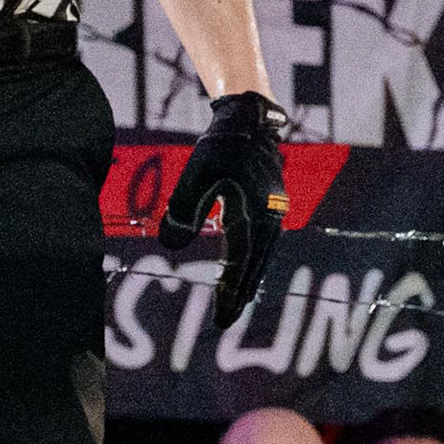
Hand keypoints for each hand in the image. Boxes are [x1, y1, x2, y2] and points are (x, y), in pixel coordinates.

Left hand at [162, 91, 289, 329]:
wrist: (249, 121)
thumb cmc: (222, 148)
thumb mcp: (197, 177)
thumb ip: (183, 211)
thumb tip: (170, 247)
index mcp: (256, 217)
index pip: (242, 264)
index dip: (231, 293)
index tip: (221, 319)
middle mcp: (271, 219)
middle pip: (256, 266)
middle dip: (240, 294)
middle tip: (225, 321)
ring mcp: (273, 213)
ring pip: (260, 256)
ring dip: (247, 279)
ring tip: (234, 302)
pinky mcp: (268, 206)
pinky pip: (259, 243)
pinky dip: (250, 261)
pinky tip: (239, 269)